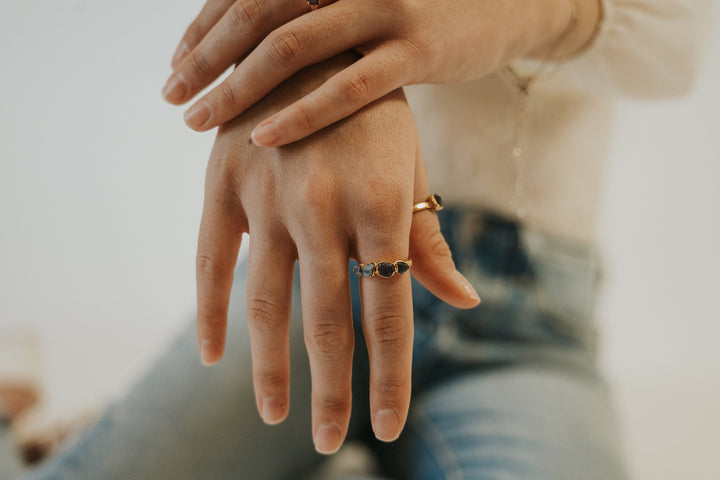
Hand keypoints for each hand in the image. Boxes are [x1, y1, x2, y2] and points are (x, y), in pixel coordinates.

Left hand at [162, 0, 599, 144]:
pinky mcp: (418, 49)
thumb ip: (312, 13)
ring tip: (195, 120)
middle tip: (171, 96)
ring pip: (291, 48)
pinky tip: (260, 137)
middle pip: (255, 13)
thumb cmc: (418, 8)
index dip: (203, 27)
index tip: (177, 65)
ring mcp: (385, 8)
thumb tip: (253, 43)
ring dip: (234, 87)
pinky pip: (347, 87)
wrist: (503, 0)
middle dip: (204, 58)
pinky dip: (299, 113)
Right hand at [196, 52, 478, 453]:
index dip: (389, 378)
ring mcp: (268, 199)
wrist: (316, 41)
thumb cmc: (377, 113)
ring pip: (267, 304)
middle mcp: (324, 210)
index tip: (386, 426)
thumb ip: (429, 240)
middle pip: (327, 323)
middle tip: (329, 441)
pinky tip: (212, 357)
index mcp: (383, 207)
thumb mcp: (413, 168)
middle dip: (331, 390)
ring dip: (270, 368)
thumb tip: (461, 302)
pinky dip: (209, 312)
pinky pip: (210, 261)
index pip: (389, 316)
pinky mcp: (225, 185)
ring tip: (273, 415)